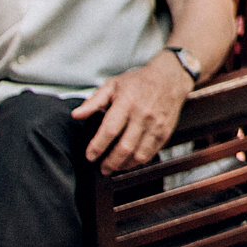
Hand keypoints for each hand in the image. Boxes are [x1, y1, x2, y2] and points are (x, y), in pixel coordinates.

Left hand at [73, 55, 195, 174]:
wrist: (170, 78)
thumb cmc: (138, 82)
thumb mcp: (113, 85)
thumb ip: (94, 101)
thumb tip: (76, 115)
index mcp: (127, 103)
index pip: (110, 131)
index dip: (97, 147)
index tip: (90, 156)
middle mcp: (143, 115)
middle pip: (124, 147)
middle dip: (110, 162)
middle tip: (102, 168)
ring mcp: (156, 125)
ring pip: (139, 154)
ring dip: (124, 165)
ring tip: (115, 167)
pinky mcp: (165, 131)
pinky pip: (152, 152)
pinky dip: (139, 161)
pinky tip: (130, 161)